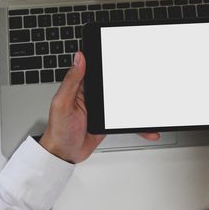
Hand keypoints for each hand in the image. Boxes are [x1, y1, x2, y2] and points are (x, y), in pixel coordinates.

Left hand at [40, 52, 158, 162]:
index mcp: (80, 86)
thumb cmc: (58, 130)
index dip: (110, 61)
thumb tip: (79, 58)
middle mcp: (92, 94)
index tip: (127, 56)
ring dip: (137, 105)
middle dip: (132, 83)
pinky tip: (146, 129)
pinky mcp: (108, 120)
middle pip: (115, 84)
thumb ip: (72, 81)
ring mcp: (101, 108)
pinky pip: (125, 120)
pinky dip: (135, 125)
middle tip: (148, 81)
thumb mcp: (62, 103)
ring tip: (150, 108)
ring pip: (123, 102)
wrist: (64, 154)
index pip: (97, 68)